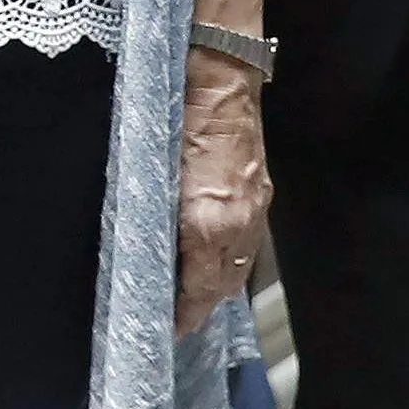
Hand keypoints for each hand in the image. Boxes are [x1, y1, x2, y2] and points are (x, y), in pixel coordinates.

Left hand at [175, 55, 272, 334]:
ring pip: (240, 266)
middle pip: (223, 284)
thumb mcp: (151, 173)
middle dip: (202, 306)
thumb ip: (154, 217)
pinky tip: (218, 264)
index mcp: (206, 220)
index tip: (172, 328)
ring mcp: (255, 209)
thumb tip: (146, 250)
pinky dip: (233, 261)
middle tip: (180, 321)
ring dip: (219, 287)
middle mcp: (237, 222)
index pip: (199, 285)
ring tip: (196, 299)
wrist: (219, 80)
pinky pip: (249, 243)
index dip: (186, 311)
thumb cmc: (172, 119)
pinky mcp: (262, 194)